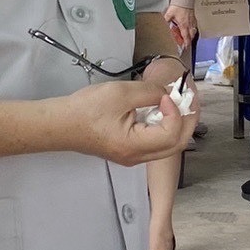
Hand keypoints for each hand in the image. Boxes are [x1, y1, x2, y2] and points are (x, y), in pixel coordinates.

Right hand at [64, 77, 192, 166]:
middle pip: (176, 144)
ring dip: (177, 124)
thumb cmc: (87, 109)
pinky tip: (161, 111)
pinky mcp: (128, 151)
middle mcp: (137, 157)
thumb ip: (150, 92)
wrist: (61, 123)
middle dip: (187, 120)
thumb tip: (167, 95)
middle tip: (188, 99)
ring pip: (167, 146)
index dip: (175, 112)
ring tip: (177, 103)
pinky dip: (164, 127)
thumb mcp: (121, 93)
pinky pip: (155, 143)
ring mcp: (133, 157)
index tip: (165, 95)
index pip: (171, 133)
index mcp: (135, 146)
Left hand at [164, 5, 197, 49]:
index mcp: (184, 25)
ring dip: (191, 35)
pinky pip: (195, 26)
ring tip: (188, 37)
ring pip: (194, 31)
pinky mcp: (194, 17)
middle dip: (189, 40)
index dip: (186, 43)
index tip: (185, 47)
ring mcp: (192, 21)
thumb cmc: (178, 5)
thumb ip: (166, 20)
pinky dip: (193, 29)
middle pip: (191, 36)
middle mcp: (189, 24)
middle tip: (186, 43)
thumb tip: (162, 24)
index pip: (186, 37)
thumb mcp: (169, 14)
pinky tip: (190, 28)